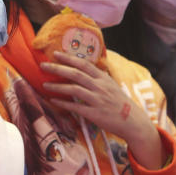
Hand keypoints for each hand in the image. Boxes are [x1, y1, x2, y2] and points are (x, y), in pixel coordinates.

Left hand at [41, 51, 164, 168]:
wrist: (132, 121)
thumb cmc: (119, 103)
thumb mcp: (111, 85)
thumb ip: (98, 77)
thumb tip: (86, 68)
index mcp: (103, 78)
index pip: (84, 64)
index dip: (69, 58)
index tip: (55, 53)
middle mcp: (100, 87)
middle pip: (76, 74)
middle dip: (58, 68)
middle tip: (43, 66)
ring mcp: (97, 100)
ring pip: (74, 89)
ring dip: (57, 86)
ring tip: (44, 84)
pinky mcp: (94, 114)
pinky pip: (76, 107)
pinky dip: (63, 103)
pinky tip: (53, 100)